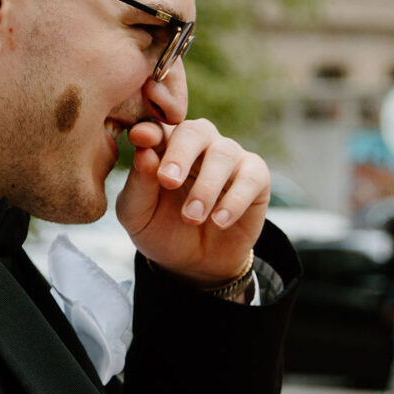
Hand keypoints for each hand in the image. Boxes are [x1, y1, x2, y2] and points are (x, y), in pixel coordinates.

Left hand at [117, 118, 269, 285]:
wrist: (193, 264)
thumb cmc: (161, 229)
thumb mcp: (138, 214)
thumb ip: (139, 184)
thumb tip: (144, 152)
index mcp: (165, 145)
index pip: (158, 129)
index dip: (150, 131)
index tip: (140, 138)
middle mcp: (199, 144)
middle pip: (194, 131)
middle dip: (180, 154)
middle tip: (168, 181)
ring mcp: (229, 158)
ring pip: (223, 154)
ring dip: (206, 187)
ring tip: (191, 218)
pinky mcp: (256, 177)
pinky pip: (252, 176)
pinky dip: (235, 200)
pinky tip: (218, 222)